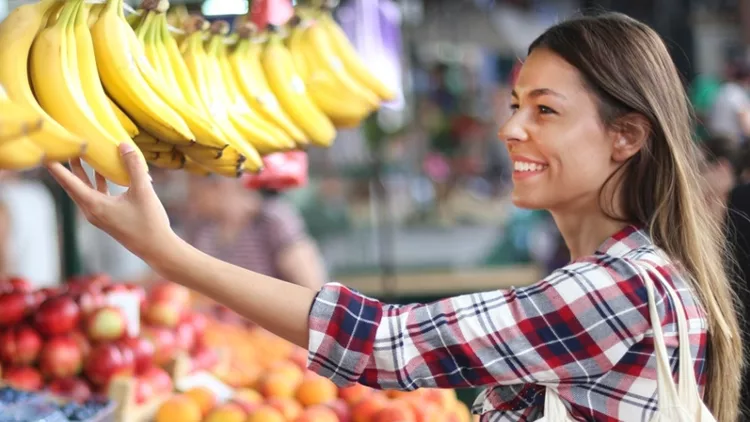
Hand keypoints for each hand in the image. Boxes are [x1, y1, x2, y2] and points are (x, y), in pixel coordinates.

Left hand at [46, 143, 174, 261]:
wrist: (157, 248)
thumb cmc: (149, 222)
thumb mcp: (143, 191)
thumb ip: (133, 166)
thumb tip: (124, 145)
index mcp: (94, 205)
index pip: (69, 182)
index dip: (56, 167)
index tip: (44, 153)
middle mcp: (92, 210)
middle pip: (73, 184)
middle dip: (67, 165)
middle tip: (63, 146)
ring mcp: (99, 214)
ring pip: (85, 189)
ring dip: (82, 173)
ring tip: (80, 155)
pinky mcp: (108, 216)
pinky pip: (97, 194)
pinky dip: (97, 181)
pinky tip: (104, 171)